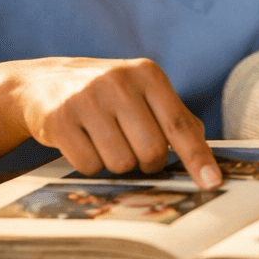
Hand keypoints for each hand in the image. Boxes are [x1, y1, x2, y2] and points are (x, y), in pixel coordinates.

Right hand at [8, 56, 220, 187]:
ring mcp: (87, 99)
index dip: (197, 157)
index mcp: (147, 74)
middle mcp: (119, 81)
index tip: (212, 183)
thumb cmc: (108, 94)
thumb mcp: (143, 92)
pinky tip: (84, 142)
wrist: (45, 82)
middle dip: (148, 162)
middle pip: (151, 150)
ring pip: (120, 162)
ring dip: (118, 163)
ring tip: (107, 141)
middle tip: (137, 151)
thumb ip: (175, 118)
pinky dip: (91, 164)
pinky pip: (89, 166)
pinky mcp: (60, 119)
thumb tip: (206, 158)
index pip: (179, 124)